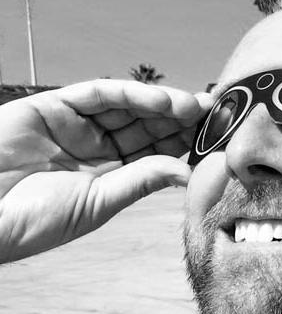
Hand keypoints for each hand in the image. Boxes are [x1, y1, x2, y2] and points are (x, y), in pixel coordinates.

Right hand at [0, 80, 210, 262]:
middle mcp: (93, 147)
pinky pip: (96, 94)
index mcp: (107, 175)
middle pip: (145, 125)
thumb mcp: (97, 203)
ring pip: (126, 106)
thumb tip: (186, 173)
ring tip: (193, 106)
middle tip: (215, 113)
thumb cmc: (34, 220)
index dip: (183, 142)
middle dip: (179, 118)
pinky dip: (128, 93)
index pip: (153, 152)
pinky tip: (159, 100)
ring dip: (160, 103)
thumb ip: (139, 181)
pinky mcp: (51, 107)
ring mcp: (73, 125)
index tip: (215, 137)